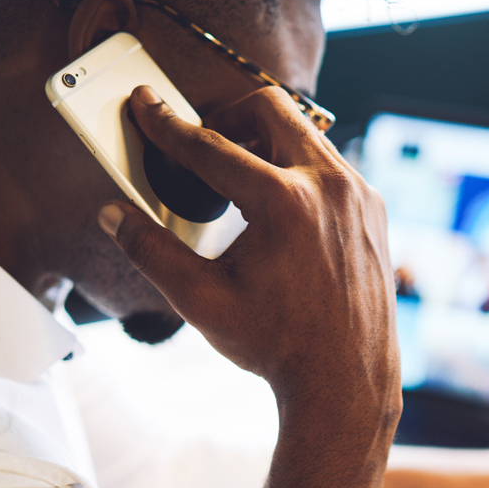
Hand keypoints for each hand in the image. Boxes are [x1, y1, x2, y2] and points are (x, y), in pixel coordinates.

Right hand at [98, 85, 401, 487]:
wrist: (346, 379)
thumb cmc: (278, 346)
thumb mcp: (202, 302)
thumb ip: (151, 251)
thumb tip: (113, 215)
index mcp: (285, 203)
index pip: (210, 147)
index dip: (168, 127)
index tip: (146, 108)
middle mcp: (331, 187)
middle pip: (269, 110)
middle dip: (227, 115)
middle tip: (201, 141)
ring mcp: (360, 197)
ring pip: (306, 136)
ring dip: (266, 142)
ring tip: (238, 177)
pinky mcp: (375, 212)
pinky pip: (332, 168)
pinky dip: (300, 170)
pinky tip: (281, 208)